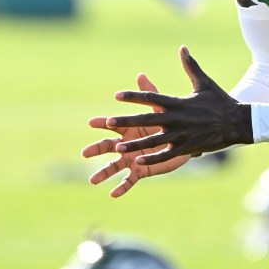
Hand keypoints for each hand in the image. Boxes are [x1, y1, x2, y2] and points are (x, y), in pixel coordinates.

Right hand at [83, 73, 190, 197]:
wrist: (183, 141)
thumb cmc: (166, 123)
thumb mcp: (159, 108)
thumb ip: (149, 94)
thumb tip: (140, 74)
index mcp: (128, 128)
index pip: (111, 124)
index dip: (102, 123)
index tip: (91, 122)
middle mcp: (126, 144)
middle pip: (107, 146)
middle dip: (96, 149)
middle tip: (84, 152)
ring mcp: (131, 158)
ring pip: (113, 166)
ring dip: (103, 173)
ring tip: (92, 180)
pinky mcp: (140, 171)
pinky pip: (129, 181)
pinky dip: (121, 188)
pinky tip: (112, 194)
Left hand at [101, 46, 252, 166]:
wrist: (237, 122)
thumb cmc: (219, 101)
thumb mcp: (204, 83)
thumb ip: (190, 66)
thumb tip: (182, 47)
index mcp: (178, 102)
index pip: (151, 98)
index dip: (133, 96)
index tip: (116, 95)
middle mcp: (177, 119)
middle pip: (147, 119)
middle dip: (126, 121)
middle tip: (107, 122)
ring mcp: (181, 135)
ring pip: (153, 141)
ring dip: (135, 145)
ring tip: (118, 148)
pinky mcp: (187, 148)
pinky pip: (166, 155)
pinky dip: (152, 159)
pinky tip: (138, 162)